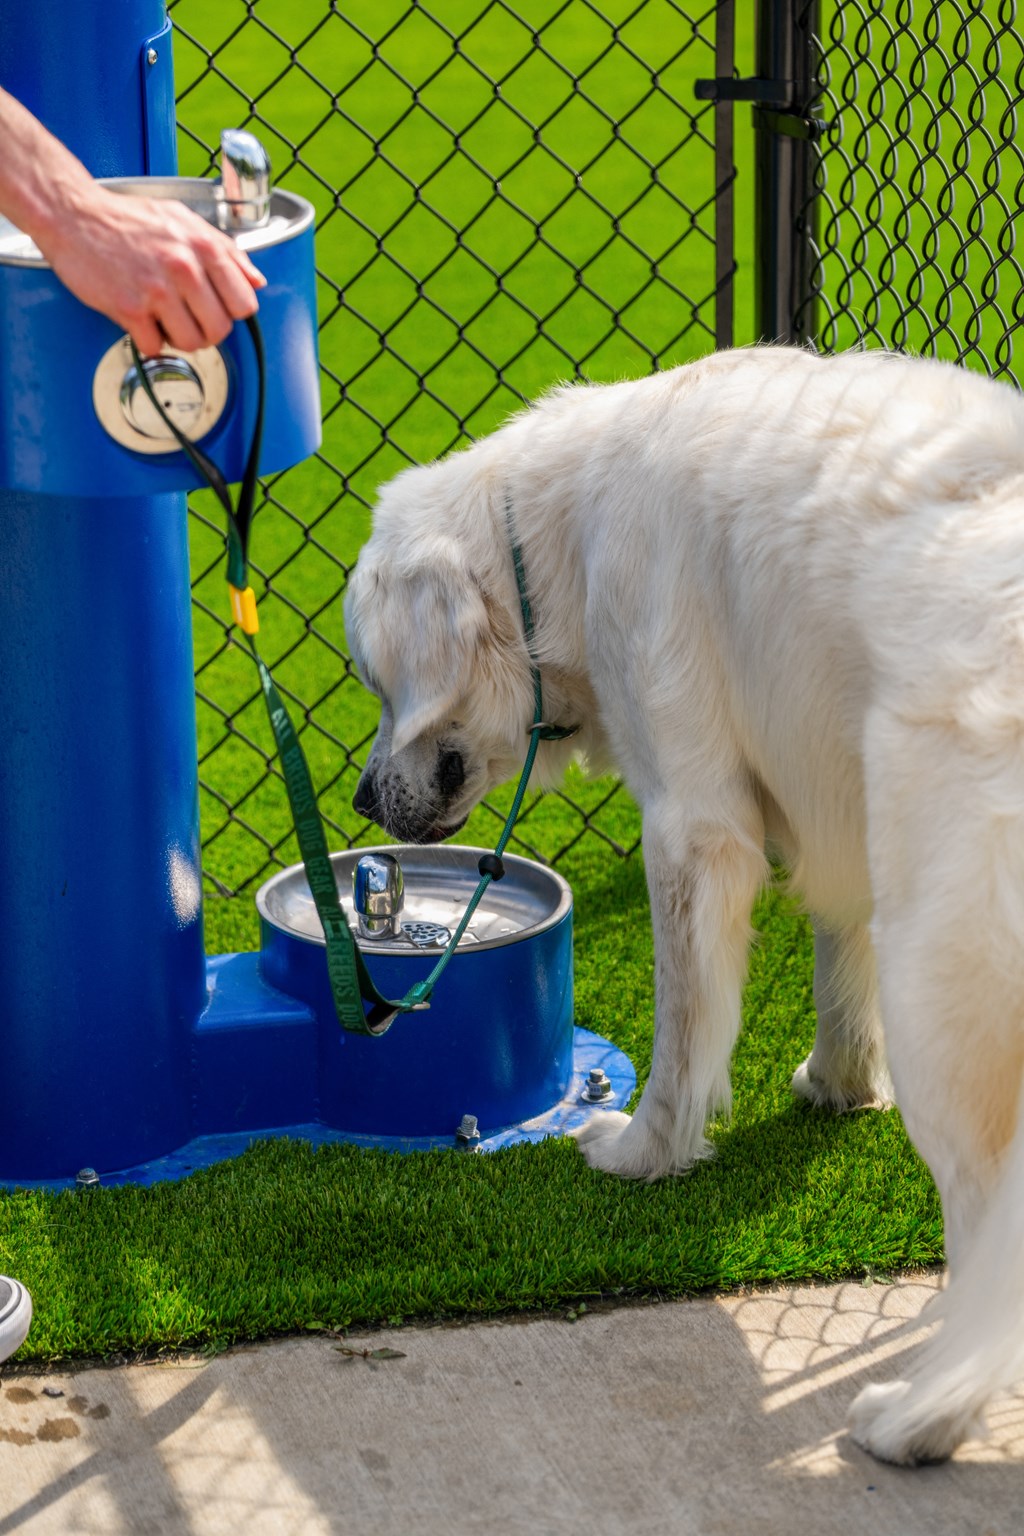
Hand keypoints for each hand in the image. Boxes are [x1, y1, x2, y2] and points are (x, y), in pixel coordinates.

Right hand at [40, 183, 266, 354]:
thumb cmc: (128, 219)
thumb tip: (256, 281)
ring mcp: (156, 290)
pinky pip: (155, 346)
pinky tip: (142, 320)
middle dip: (207, 330)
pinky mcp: (129, 308)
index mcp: (203, 247)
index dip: (232, 311)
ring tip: (165, 318)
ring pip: (192, 343)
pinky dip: (149, 340)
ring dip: (179, 338)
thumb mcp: (184, 220)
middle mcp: (183, 268)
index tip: (217, 306)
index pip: (244, 304)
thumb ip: (225, 250)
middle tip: (189, 317)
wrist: (74, 215)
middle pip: (220, 330)